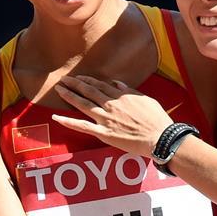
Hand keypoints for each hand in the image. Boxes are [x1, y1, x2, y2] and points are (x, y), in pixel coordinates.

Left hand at [52, 76, 172, 155]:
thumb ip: (129, 91)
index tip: (79, 78)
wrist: (160, 137)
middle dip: (75, 84)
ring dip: (69, 96)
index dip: (88, 81)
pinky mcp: (104, 133)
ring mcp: (106, 119)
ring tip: (59, 89)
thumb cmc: (156, 119)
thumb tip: (117, 84)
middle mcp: (111, 105)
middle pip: (89, 92)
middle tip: (63, 79)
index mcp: (121, 96)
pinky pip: (82, 127)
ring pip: (83, 105)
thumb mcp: (146, 99)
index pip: (100, 85)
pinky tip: (56, 117)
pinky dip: (68, 122)